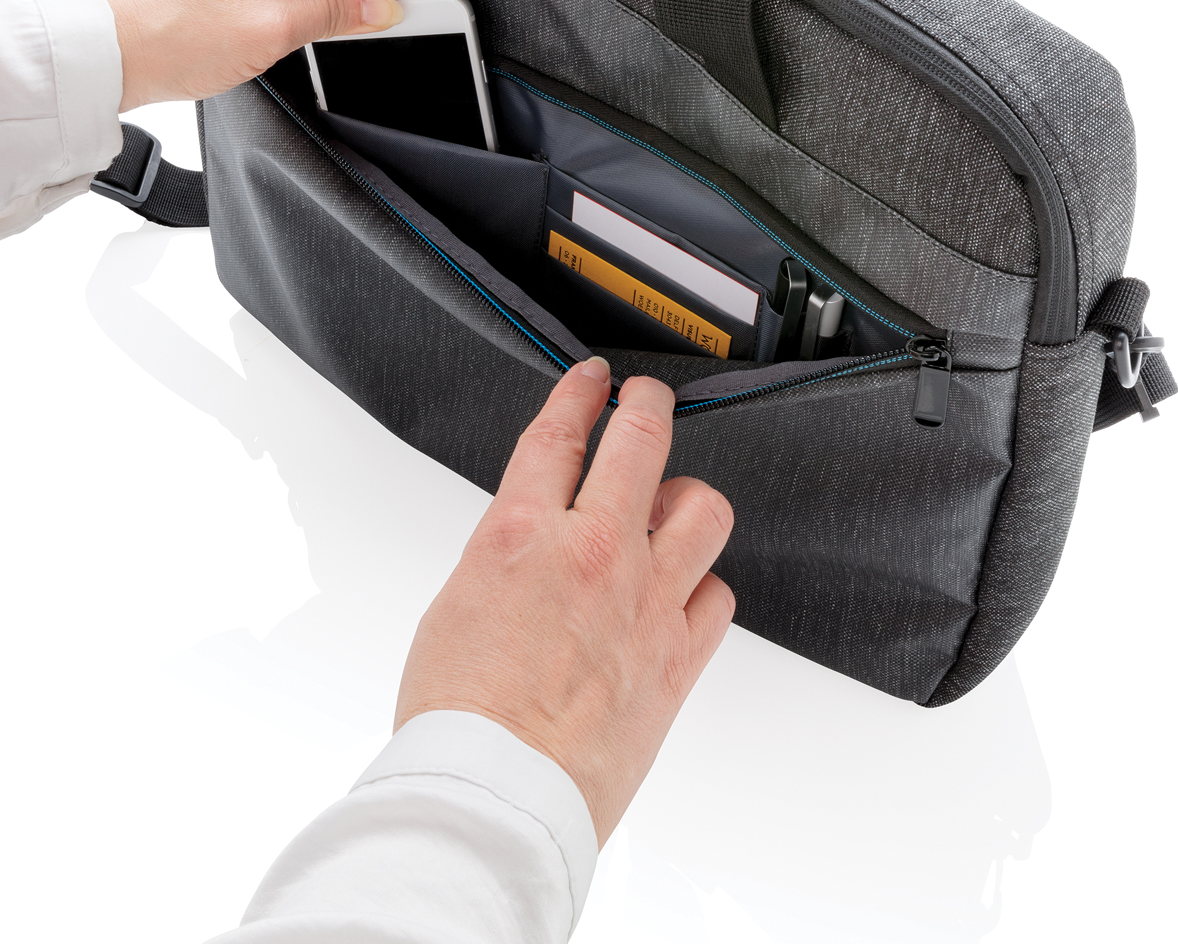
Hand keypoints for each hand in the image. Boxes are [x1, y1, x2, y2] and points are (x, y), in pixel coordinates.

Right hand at [395, 359, 736, 845]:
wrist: (496, 796)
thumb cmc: (461, 718)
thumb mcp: (458, 603)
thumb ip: (511, 557)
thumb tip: (539, 543)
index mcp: (521, 535)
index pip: (559, 435)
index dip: (580, 395)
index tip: (592, 381)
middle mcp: (592, 554)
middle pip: (641, 442)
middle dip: (646, 405)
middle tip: (644, 399)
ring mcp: (645, 601)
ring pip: (703, 508)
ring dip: (688, 496)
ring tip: (673, 502)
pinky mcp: (678, 656)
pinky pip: (718, 594)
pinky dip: (703, 584)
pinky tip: (684, 588)